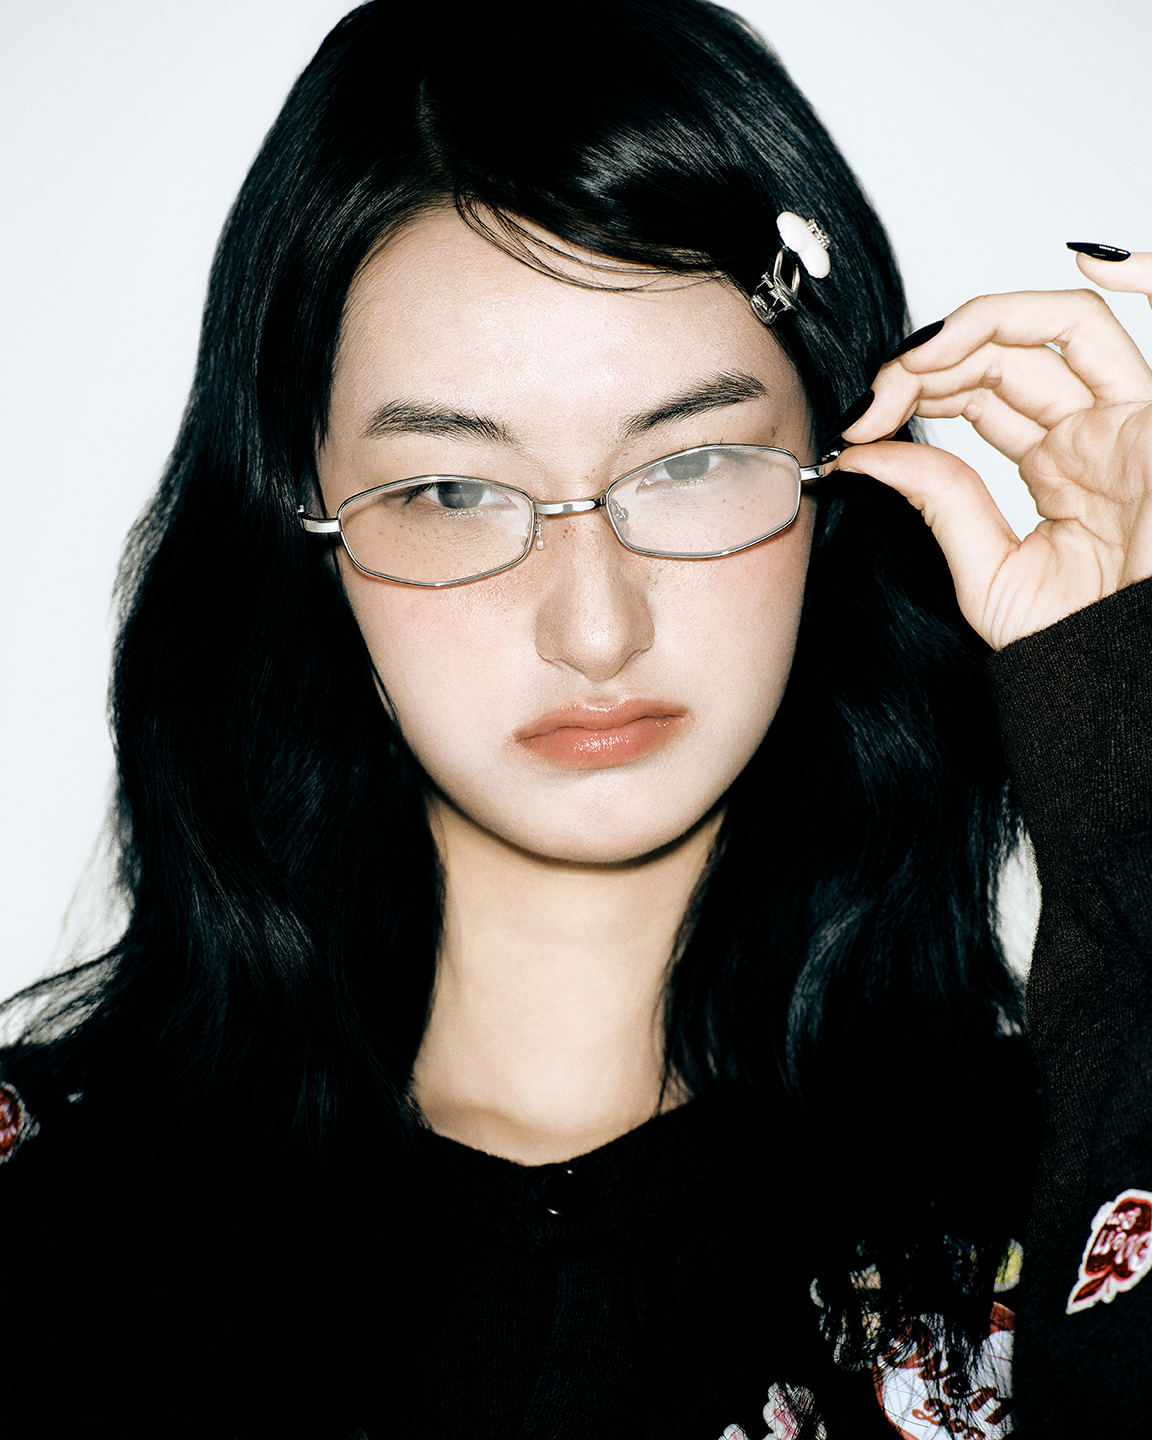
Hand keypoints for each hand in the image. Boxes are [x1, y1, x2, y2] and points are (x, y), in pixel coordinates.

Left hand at [831, 253, 1151, 650]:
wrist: (1128, 685)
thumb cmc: (1084, 646)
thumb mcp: (987, 571)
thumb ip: (938, 501)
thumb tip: (864, 451)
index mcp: (1058, 469)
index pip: (979, 396)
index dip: (914, 394)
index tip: (858, 425)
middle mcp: (1094, 435)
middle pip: (1005, 357)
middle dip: (926, 364)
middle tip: (873, 400)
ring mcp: (1130, 419)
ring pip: (1054, 330)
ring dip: (977, 325)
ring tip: (915, 359)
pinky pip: (1143, 328)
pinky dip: (1141, 276)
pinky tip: (1087, 259)